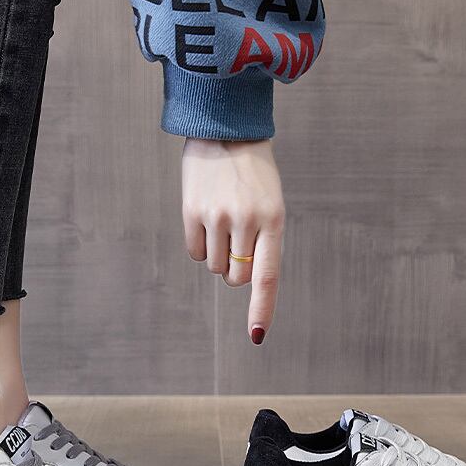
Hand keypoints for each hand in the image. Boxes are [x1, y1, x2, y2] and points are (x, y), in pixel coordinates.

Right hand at [181, 138, 284, 344]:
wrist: (225, 130)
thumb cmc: (254, 174)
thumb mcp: (271, 203)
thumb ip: (263, 241)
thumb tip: (240, 281)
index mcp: (274, 221)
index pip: (266, 276)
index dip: (261, 308)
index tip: (256, 335)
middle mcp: (246, 221)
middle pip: (236, 276)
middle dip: (235, 270)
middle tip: (238, 241)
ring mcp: (217, 216)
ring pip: (213, 266)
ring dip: (217, 254)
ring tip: (223, 220)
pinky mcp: (191, 211)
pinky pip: (193, 252)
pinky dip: (198, 245)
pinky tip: (204, 218)